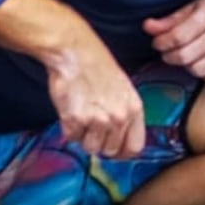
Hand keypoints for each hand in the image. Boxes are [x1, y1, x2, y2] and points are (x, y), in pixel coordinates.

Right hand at [45, 40, 144, 158]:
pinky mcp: (76, 120)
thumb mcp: (124, 89)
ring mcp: (97, 120)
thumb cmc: (97, 66)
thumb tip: (121, 138)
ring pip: (91, 148)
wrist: (75, 52)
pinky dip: (69, 128)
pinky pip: (72, 137)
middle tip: (92, 127)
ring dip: (84, 136)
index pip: (135, 147)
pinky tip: (72, 110)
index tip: (114, 149)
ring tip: (82, 116)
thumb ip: (126, 114)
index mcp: (134, 109)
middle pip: (110, 151)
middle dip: (100, 142)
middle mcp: (119, 117)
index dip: (122, 152)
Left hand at [143, 0, 204, 84]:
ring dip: (188, 66)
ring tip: (187, 57)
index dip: (162, 43)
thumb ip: (171, 19)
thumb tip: (148, 27)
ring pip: (199, 70)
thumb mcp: (196, 5)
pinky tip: (204, 63)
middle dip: (171, 56)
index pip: (178, 37)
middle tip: (169, 52)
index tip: (158, 43)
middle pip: (186, 56)